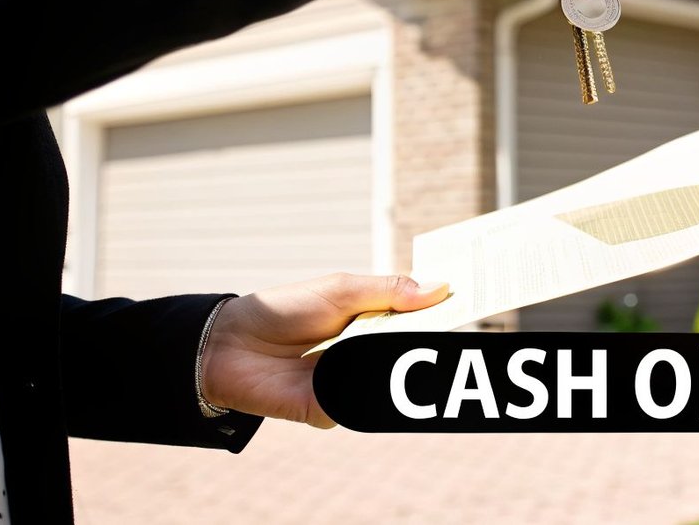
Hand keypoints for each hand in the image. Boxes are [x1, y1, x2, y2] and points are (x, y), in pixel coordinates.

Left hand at [200, 273, 448, 427]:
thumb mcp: (341, 289)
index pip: (419, 322)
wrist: (229, 343)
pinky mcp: (329, 411)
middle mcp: (369, 357)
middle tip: (454, 330)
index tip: (470, 300)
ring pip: (390, 383)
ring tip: (391, 342)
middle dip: (433, 346)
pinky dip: (355, 385)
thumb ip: (389, 291)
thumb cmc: (286, 309)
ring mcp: (351, 385)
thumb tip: (439, 288)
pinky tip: (343, 365)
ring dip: (397, 364)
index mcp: (376, 324)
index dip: (444, 314)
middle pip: (412, 356)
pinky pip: (356, 403)